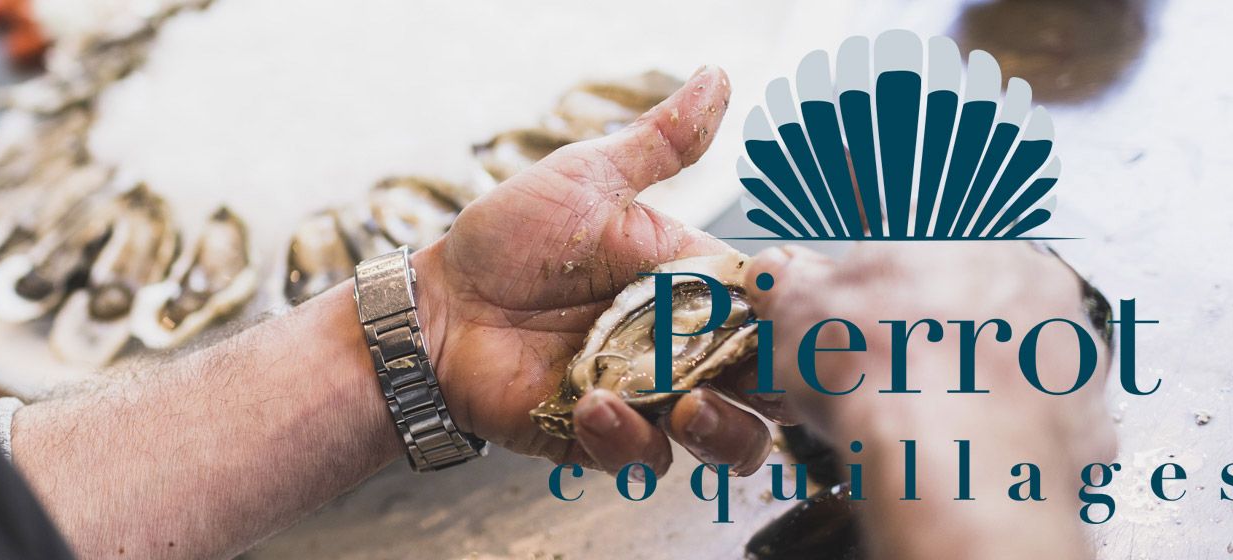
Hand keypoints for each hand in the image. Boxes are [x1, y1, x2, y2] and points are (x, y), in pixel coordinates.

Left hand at [412, 66, 778, 477]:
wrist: (436, 307)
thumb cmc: (508, 239)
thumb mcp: (588, 180)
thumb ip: (661, 145)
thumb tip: (718, 78)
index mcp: (693, 287)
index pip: (774, 313)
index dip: (796, 322)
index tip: (787, 315)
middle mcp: (683, 350)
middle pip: (770, 390)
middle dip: (775, 391)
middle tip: (748, 373)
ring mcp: (647, 400)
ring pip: (728, 442)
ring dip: (720, 430)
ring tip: (685, 406)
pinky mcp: (601, 442)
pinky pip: (643, 459)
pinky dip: (627, 440)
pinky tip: (592, 406)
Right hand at [743, 242, 1116, 464]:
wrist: (949, 462)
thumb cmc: (884, 378)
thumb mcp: (796, 312)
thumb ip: (790, 281)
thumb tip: (780, 273)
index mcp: (954, 230)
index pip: (912, 243)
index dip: (875, 287)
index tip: (854, 316)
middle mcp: (1024, 274)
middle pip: (968, 294)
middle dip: (928, 329)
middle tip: (883, 370)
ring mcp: (1065, 342)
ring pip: (1010, 351)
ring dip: (973, 375)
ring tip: (921, 416)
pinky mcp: (1084, 410)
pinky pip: (1039, 412)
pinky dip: (1005, 428)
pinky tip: (964, 445)